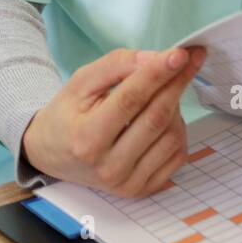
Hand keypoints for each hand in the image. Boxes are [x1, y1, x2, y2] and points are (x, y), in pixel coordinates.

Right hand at [21, 44, 206, 195]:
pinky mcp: (142, 189)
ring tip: (162, 92)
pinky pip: (177, 155)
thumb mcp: (81, 81)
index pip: (131, 99)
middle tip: (188, 59)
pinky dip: (178, 130)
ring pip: (171, 136)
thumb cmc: (68, 114)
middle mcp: (108, 166)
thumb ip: (117, 65)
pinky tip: (164, 117)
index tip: (180, 53)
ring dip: (176, 106)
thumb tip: (155, 59)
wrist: (53, 154)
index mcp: (87, 138)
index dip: (157, 73)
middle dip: (176, 83)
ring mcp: (127, 182)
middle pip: (155, 118)